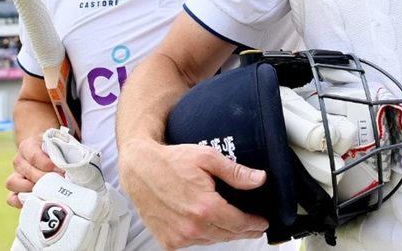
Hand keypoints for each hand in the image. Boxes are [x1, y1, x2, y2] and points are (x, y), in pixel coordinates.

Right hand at [5, 132, 59, 208]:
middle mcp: (19, 161)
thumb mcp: (58, 143)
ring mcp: (15, 176)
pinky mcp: (15, 190)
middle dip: (46, 179)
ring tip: (48, 191)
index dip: (48, 165)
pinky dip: (20, 202)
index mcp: (28, 146)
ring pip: (13, 183)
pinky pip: (11, 198)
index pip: (35, 156)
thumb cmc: (53, 147)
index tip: (62, 170)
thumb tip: (72, 165)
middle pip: (28, 172)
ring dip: (32, 189)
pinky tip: (36, 201)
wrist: (43, 150)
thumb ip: (62, 150)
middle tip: (60, 182)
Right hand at [119, 140, 267, 248]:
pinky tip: (208, 225)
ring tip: (232, 224)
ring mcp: (178, 236)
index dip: (254, 224)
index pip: (239, 223)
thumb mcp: (208, 158)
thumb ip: (235, 172)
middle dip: (243, 230)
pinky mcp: (168, 241)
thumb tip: (258, 179)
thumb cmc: (170, 162)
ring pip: (211, 240)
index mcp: (204, 207)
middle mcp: (191, 226)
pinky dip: (204, 236)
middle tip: (253, 226)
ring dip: (224, 233)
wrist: (140, 168)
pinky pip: (194, 243)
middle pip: (227, 235)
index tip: (262, 223)